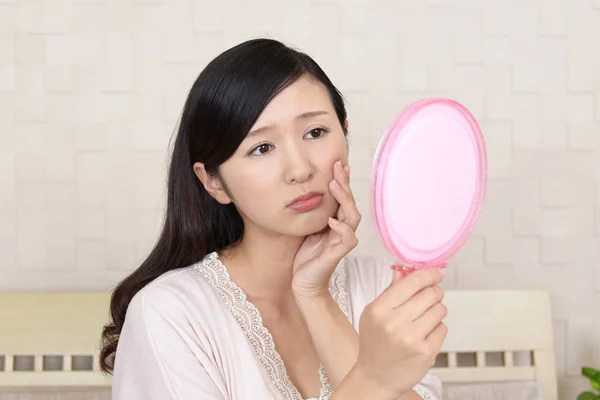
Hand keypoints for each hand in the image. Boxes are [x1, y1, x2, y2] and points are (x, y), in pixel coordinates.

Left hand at [291, 160, 360, 298]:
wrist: (304, 283)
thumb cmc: (304, 256)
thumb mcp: (305, 228)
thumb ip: (311, 213)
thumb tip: (305, 190)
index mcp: (335, 222)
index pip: (343, 197)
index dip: (342, 180)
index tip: (337, 163)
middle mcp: (342, 229)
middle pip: (350, 202)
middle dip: (344, 183)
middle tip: (337, 166)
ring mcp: (341, 241)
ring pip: (353, 216)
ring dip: (344, 199)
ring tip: (334, 185)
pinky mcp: (338, 253)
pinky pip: (348, 238)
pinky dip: (341, 228)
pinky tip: (332, 220)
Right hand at [352, 268, 446, 397]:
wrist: (375, 377)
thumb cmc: (374, 343)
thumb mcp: (374, 313)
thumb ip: (391, 290)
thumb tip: (405, 269)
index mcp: (380, 309)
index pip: (412, 282)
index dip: (429, 274)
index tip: (437, 272)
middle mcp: (395, 323)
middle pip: (430, 294)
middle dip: (434, 291)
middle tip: (431, 295)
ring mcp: (412, 339)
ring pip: (440, 310)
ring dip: (436, 310)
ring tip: (424, 318)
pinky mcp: (426, 353)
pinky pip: (443, 328)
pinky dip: (437, 328)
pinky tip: (424, 334)